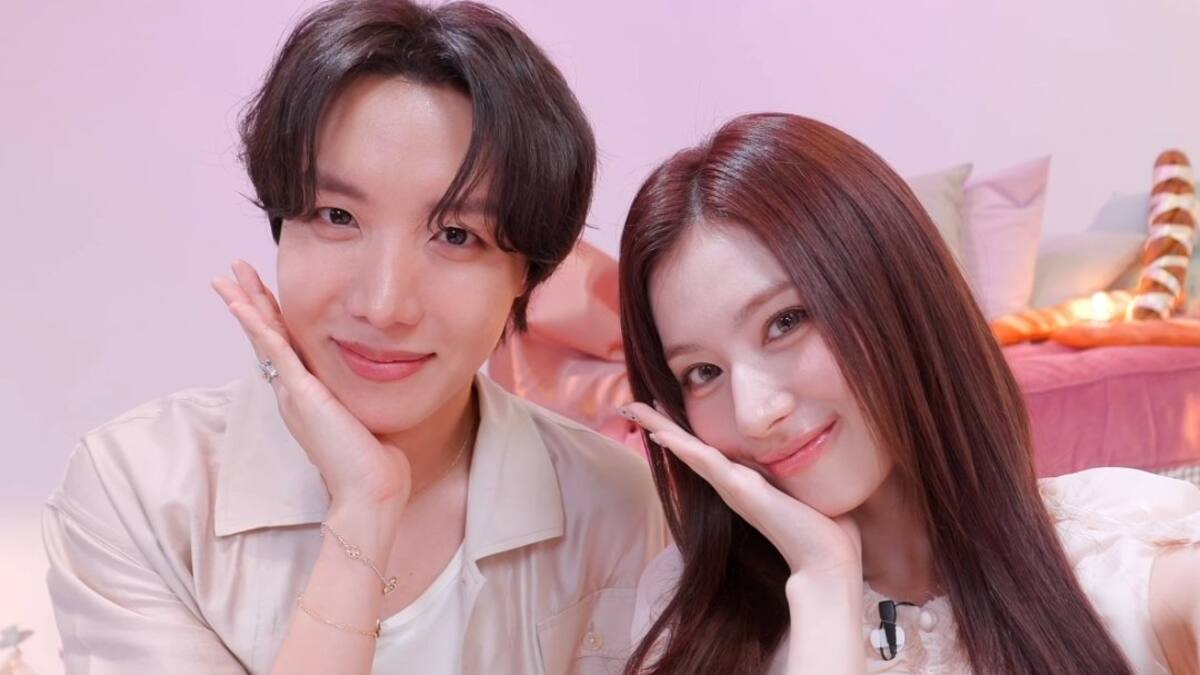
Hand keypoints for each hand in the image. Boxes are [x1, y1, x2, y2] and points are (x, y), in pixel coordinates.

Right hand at [212, 260, 411, 509]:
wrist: (372, 491)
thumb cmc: (375, 463)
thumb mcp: (364, 419)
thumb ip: (359, 400)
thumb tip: (379, 383)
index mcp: (307, 396)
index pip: (284, 347)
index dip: (270, 318)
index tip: (259, 293)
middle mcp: (293, 392)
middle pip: (265, 337)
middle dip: (249, 302)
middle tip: (230, 274)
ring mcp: (294, 392)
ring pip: (263, 338)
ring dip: (245, 305)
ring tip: (226, 278)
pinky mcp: (302, 393)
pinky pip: (275, 351)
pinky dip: (257, 326)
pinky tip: (242, 305)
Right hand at [623, 402, 861, 579]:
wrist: (827, 561)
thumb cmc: (824, 530)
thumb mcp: (804, 489)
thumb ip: (797, 475)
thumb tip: (811, 459)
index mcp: (744, 482)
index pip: (705, 450)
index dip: (681, 431)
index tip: (660, 412)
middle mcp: (731, 484)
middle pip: (687, 448)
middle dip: (658, 424)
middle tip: (630, 405)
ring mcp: (732, 488)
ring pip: (688, 450)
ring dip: (661, 428)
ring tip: (636, 409)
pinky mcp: (740, 490)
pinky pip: (704, 461)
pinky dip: (681, 445)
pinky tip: (662, 432)